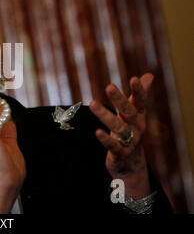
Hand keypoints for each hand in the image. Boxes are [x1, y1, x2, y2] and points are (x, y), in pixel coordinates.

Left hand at [89, 73, 153, 197]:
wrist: (131, 165)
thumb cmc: (130, 133)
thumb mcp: (134, 114)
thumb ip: (139, 96)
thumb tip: (149, 75)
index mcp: (139, 117)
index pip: (141, 102)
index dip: (139, 91)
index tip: (134, 78)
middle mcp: (136, 128)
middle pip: (129, 112)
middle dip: (120, 99)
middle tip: (109, 86)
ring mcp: (130, 142)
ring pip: (118, 128)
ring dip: (105, 115)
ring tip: (92, 103)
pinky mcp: (120, 154)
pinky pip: (113, 146)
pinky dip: (105, 139)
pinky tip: (97, 132)